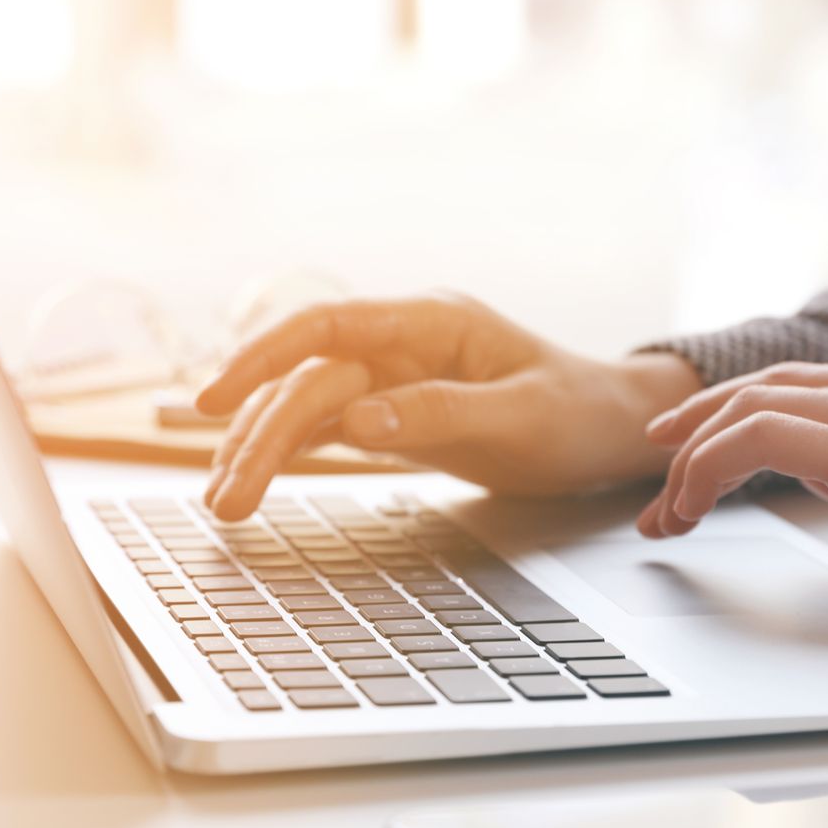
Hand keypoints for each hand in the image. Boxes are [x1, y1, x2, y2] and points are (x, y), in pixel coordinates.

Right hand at [195, 293, 701, 518]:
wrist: (610, 428)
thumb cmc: (576, 414)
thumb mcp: (519, 417)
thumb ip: (440, 414)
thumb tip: (357, 420)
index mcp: (432, 323)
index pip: (327, 327)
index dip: (264, 356)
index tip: (216, 398)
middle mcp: (402, 342)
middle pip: (308, 380)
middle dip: (259, 435)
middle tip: (226, 500)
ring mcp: (394, 376)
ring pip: (307, 406)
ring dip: (261, 449)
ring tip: (226, 504)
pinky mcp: (393, 413)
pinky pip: (325, 427)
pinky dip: (286, 454)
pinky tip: (250, 480)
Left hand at [639, 362, 827, 621]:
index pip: (803, 385)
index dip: (738, 415)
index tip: (699, 456)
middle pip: (764, 387)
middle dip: (698, 429)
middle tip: (659, 471)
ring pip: (750, 408)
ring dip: (691, 460)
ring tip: (665, 511)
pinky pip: (760, 441)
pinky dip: (708, 469)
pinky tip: (691, 509)